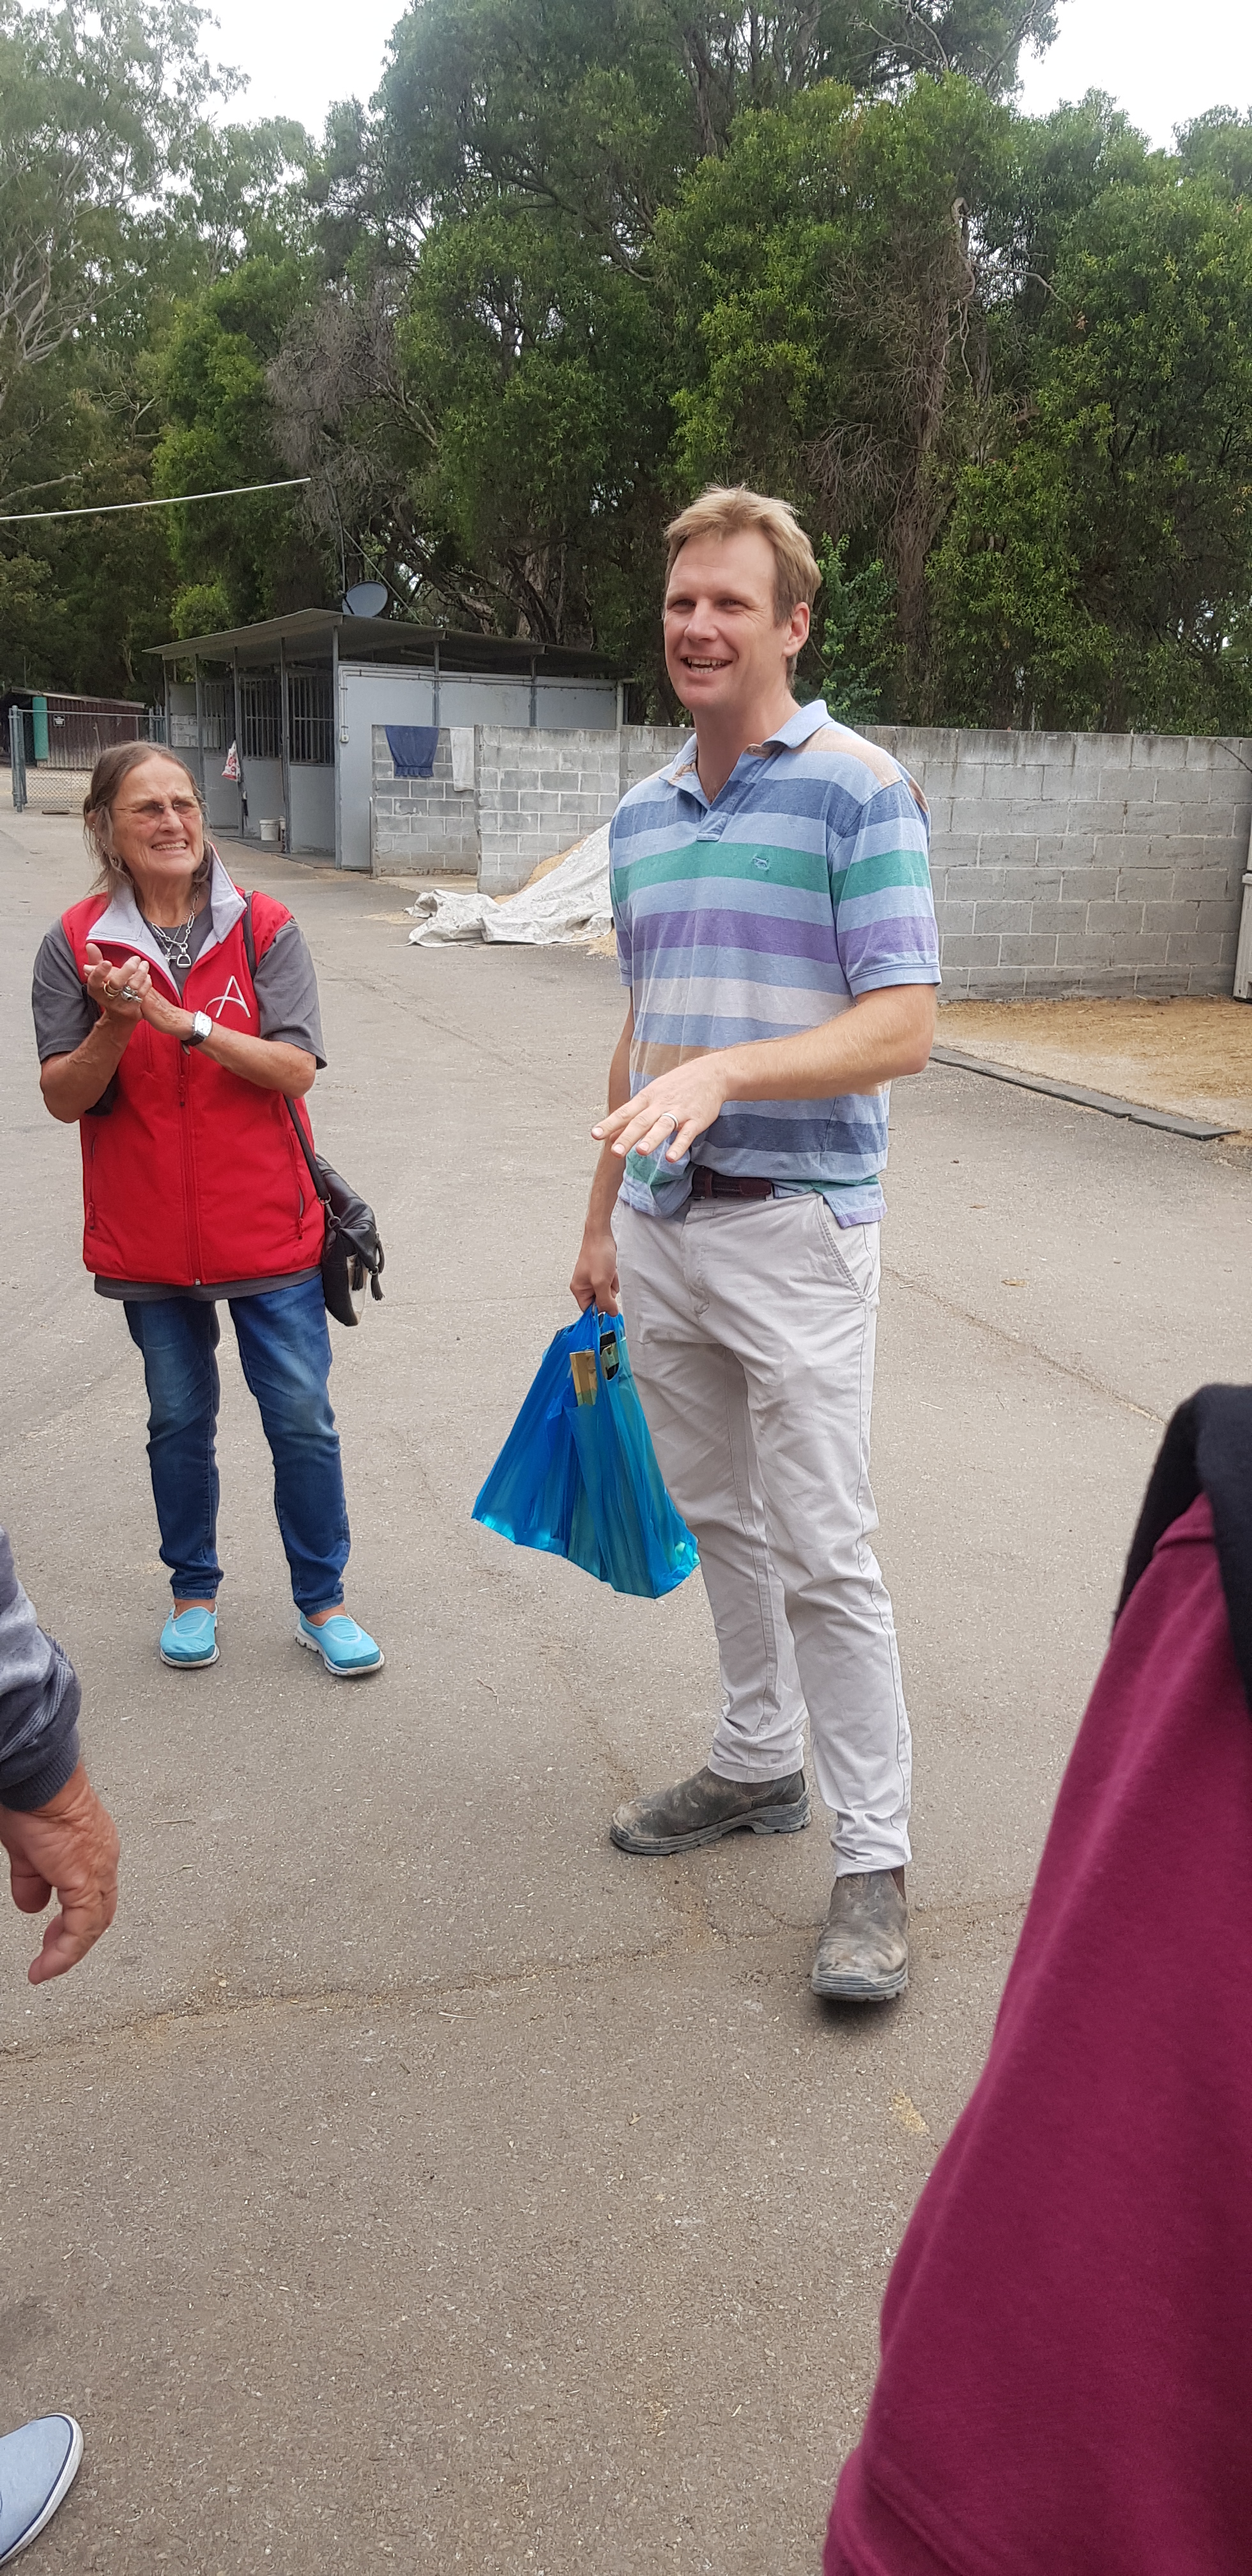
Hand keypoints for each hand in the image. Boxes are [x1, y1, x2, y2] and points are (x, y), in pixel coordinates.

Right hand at [0, 1763, 119, 1984]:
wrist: (40, 1776)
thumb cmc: (33, 1796)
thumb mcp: (27, 1846)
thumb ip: (32, 1875)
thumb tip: (31, 1901)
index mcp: (91, 1847)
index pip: (93, 1892)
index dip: (74, 1918)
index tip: (54, 1934)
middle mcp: (102, 1858)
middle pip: (99, 1910)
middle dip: (75, 1936)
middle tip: (54, 1954)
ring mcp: (98, 1868)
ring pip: (94, 1922)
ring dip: (70, 1950)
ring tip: (47, 1968)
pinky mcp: (85, 1879)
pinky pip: (82, 1927)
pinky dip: (65, 1952)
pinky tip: (47, 1966)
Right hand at [83, 942, 150, 1027]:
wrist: (119, 1018)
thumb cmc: (109, 994)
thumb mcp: (99, 979)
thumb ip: (95, 961)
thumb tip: (90, 945)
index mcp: (96, 990)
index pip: (94, 981)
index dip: (99, 972)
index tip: (107, 963)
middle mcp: (108, 999)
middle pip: (116, 983)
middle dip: (127, 968)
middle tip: (135, 959)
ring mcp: (121, 1005)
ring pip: (132, 987)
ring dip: (140, 973)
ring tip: (144, 964)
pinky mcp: (134, 1009)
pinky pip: (142, 994)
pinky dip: (146, 982)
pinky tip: (146, 975)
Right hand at [570, 1225, 619, 1314]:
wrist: (601, 1235)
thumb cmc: (597, 1253)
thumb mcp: (601, 1282)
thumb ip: (605, 1300)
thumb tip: (611, 1313)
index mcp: (579, 1289)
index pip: (589, 1310)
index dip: (600, 1309)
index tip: (609, 1305)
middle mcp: (584, 1285)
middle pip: (600, 1301)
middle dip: (608, 1293)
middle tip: (607, 1281)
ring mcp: (593, 1279)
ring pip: (608, 1292)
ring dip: (612, 1284)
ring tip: (609, 1272)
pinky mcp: (601, 1273)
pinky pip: (611, 1282)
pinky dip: (614, 1277)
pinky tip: (612, 1269)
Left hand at [592, 1057, 730, 1164]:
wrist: (711, 1073)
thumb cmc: (678, 1085)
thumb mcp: (652, 1094)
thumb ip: (632, 1116)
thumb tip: (610, 1134)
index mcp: (647, 1097)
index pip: (625, 1112)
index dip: (610, 1123)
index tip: (595, 1134)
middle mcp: (661, 1104)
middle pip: (642, 1121)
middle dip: (628, 1137)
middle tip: (615, 1151)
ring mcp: (680, 1111)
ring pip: (663, 1126)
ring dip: (652, 1139)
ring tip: (641, 1152)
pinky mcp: (697, 1120)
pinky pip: (687, 1134)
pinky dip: (679, 1146)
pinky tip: (671, 1157)